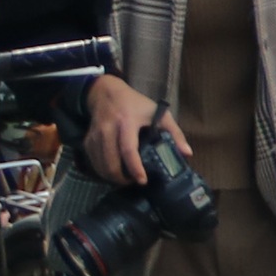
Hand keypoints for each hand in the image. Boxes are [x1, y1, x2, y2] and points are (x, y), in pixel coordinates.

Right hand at [81, 71, 164, 185]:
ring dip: (110, 176)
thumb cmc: (136, 104)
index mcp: (127, 122)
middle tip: (133, 183)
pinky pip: (92, 160)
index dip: (135, 168)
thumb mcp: (158, 113)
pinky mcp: (88, 139)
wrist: (106, 93)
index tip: (142, 181)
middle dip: (120, 178)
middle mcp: (108, 129)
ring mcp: (96, 134)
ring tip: (124, 179)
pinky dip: (101, 170)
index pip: (128, 149)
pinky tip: (112, 172)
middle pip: (110, 161)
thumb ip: (174, 133)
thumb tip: (187, 154)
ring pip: (99, 164)